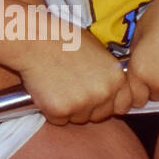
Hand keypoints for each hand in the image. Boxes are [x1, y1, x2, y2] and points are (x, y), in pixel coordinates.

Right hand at [16, 21, 131, 124]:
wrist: (35, 39)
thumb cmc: (63, 39)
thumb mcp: (97, 50)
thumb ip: (108, 73)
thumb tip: (112, 88)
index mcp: (116, 77)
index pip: (123, 105)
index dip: (109, 103)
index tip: (99, 98)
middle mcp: (104, 92)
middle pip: (100, 115)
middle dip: (88, 107)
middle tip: (71, 88)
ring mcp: (83, 103)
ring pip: (79, 118)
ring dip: (69, 109)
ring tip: (57, 85)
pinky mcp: (61, 110)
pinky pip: (59, 120)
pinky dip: (51, 110)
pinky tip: (46, 90)